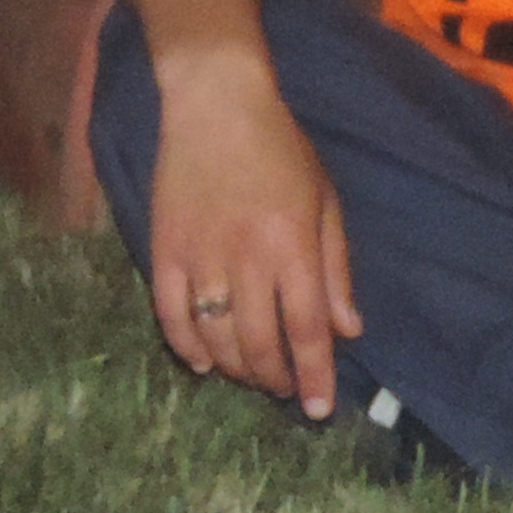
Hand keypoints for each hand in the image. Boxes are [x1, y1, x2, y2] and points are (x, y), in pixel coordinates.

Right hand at [147, 48, 359, 415]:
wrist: (214, 103)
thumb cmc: (280, 149)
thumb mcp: (325, 201)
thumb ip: (336, 269)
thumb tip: (348, 331)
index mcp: (292, 246)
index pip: (306, 330)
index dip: (314, 376)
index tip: (320, 409)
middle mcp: (246, 257)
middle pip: (259, 343)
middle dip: (274, 379)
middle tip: (283, 388)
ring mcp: (200, 254)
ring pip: (215, 336)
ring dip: (235, 368)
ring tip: (249, 374)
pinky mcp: (164, 247)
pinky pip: (170, 313)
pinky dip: (185, 346)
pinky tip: (202, 362)